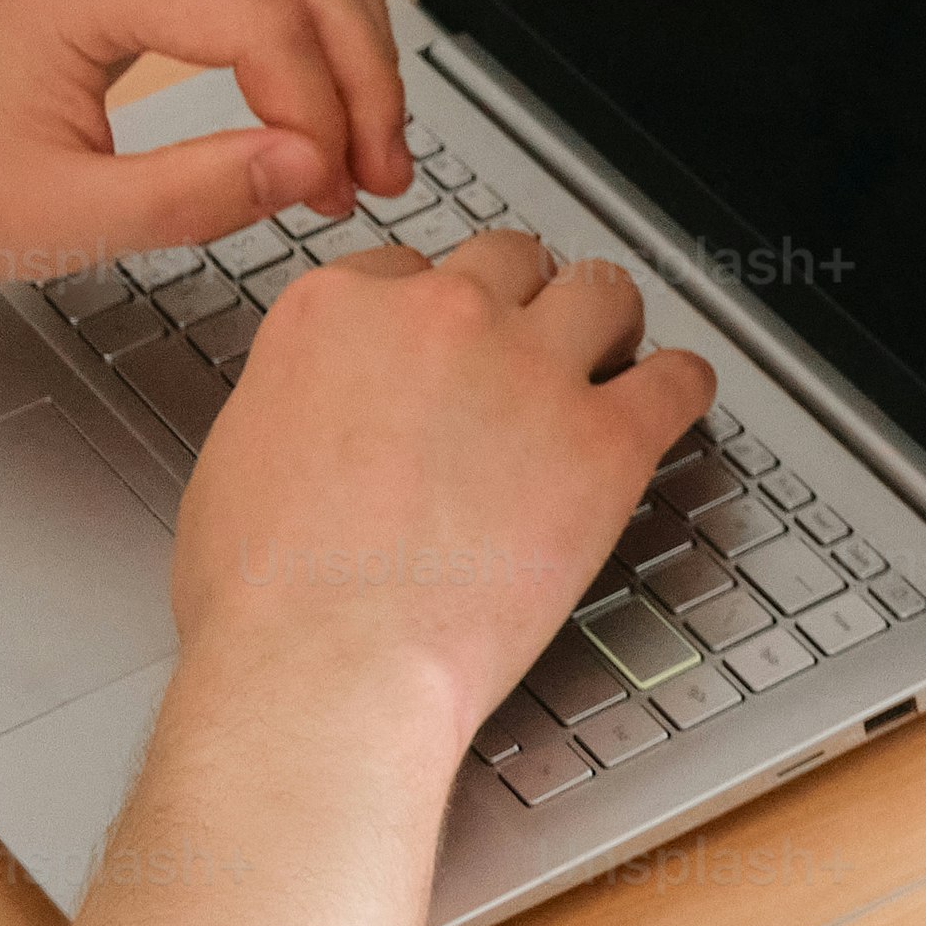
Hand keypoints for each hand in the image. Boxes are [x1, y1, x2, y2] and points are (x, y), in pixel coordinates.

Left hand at [0, 0, 409, 281]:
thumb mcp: (53, 220)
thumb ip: (193, 197)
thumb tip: (312, 166)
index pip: (264, 22)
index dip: (324, 113)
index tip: (336, 191)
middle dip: (364, 79)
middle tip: (379, 173)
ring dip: (359, 41)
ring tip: (361, 137)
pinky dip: (328, 14)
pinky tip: (329, 84)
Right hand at [171, 228, 703, 772]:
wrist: (325, 665)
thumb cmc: (268, 592)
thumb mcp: (244, 450)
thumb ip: (307, 391)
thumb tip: (337, 400)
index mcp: (339, 311)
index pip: (409, 268)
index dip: (434, 309)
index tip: (447, 344)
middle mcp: (441, 317)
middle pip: (511, 261)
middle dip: (523, 301)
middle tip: (529, 351)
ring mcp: (530, 370)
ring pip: (604, 291)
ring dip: (608, 324)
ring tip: (608, 360)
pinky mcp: (605, 438)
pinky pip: (680, 378)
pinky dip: (682, 386)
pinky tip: (671, 402)